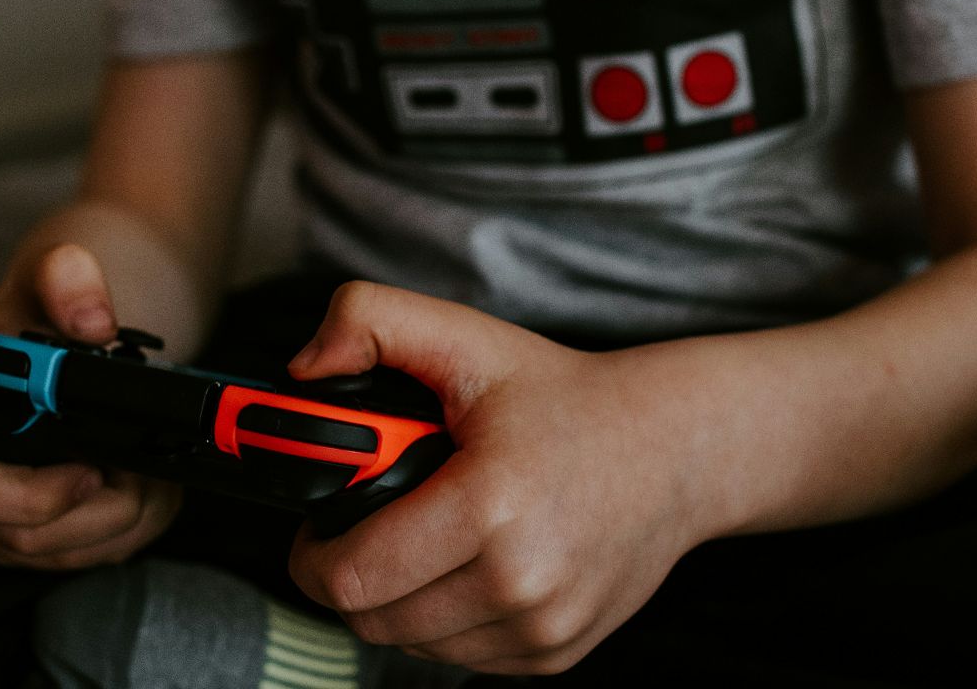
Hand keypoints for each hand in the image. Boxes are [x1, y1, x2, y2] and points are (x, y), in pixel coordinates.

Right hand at [0, 243, 182, 568]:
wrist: (46, 337)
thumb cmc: (38, 311)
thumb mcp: (53, 275)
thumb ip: (69, 279)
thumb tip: (93, 321)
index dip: (34, 494)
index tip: (96, 468)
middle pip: (15, 534)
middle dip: (96, 511)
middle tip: (145, 471)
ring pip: (48, 554)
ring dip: (115, 523)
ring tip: (149, 473)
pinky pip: (64, 560)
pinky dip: (115, 533)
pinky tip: (138, 489)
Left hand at [286, 283, 718, 674]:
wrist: (674, 450)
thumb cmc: (563, 396)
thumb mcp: (466, 336)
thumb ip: (368, 320)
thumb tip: (302, 370)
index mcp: (490, 505)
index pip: (352, 577)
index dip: (311, 554)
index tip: (317, 525)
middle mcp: (522, 580)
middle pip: (373, 620)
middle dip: (347, 577)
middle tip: (362, 528)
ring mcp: (543, 626)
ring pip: (412, 644)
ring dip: (396, 601)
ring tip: (419, 540)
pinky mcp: (555, 654)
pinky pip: (460, 657)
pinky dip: (444, 620)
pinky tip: (463, 565)